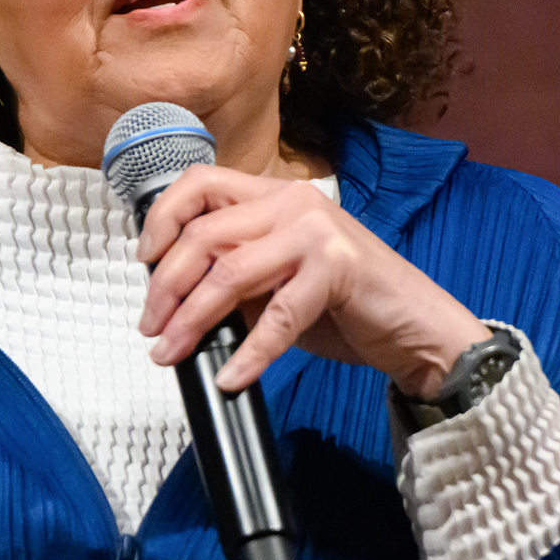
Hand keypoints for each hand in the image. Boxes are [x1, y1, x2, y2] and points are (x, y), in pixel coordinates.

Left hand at [136, 166, 488, 397]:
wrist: (415, 327)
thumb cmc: (347, 304)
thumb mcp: (279, 280)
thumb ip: (236, 276)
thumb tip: (176, 300)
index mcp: (277, 195)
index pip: (200, 183)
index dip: (162, 219)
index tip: (144, 261)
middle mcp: (294, 202)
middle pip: (203, 234)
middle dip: (166, 287)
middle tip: (151, 327)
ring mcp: (318, 232)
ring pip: (229, 272)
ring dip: (191, 320)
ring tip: (172, 352)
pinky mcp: (338, 268)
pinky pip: (275, 317)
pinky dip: (249, 354)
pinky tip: (233, 376)